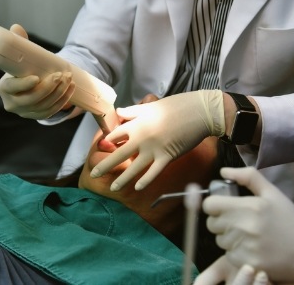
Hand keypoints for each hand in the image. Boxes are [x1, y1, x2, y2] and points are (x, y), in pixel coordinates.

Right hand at [0, 24, 74, 118]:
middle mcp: (12, 103)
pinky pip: (50, 112)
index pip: (12, 88)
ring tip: (68, 79)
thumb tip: (16, 28)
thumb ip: (18, 42)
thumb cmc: (20, 68)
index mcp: (4, 88)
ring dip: (58, 93)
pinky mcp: (36, 116)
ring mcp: (24, 112)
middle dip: (48, 88)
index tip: (36, 77)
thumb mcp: (18, 56)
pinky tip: (70, 89)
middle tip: (60, 75)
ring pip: (43, 106)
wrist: (26, 84)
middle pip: (31, 99)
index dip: (24, 84)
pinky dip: (62, 100)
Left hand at [90, 90, 224, 190]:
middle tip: (94, 174)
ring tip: (113, 187)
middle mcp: (142, 138)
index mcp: (137, 123)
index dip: (108, 142)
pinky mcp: (167, 157)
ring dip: (122, 179)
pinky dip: (145, 180)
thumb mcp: (151, 106)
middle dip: (105, 165)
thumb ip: (133, 111)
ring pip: (134, 168)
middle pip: (119, 154)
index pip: (116, 135)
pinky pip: (153, 172)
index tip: (103, 148)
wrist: (199, 111)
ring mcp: (154, 149)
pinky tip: (138, 188)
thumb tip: (118, 111)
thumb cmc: (176, 106)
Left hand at [203, 166, 293, 283]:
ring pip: (219, 239)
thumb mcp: (273, 193)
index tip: (224, 207)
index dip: (215, 205)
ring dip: (228, 237)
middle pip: (212, 223)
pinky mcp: (246, 263)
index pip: (210, 205)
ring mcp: (245, 247)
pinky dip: (236, 252)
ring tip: (248, 236)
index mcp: (250, 206)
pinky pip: (228, 255)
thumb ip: (248, 177)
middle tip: (239, 222)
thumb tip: (223, 171)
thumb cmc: (290, 220)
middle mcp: (244, 226)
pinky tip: (252, 249)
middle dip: (221, 221)